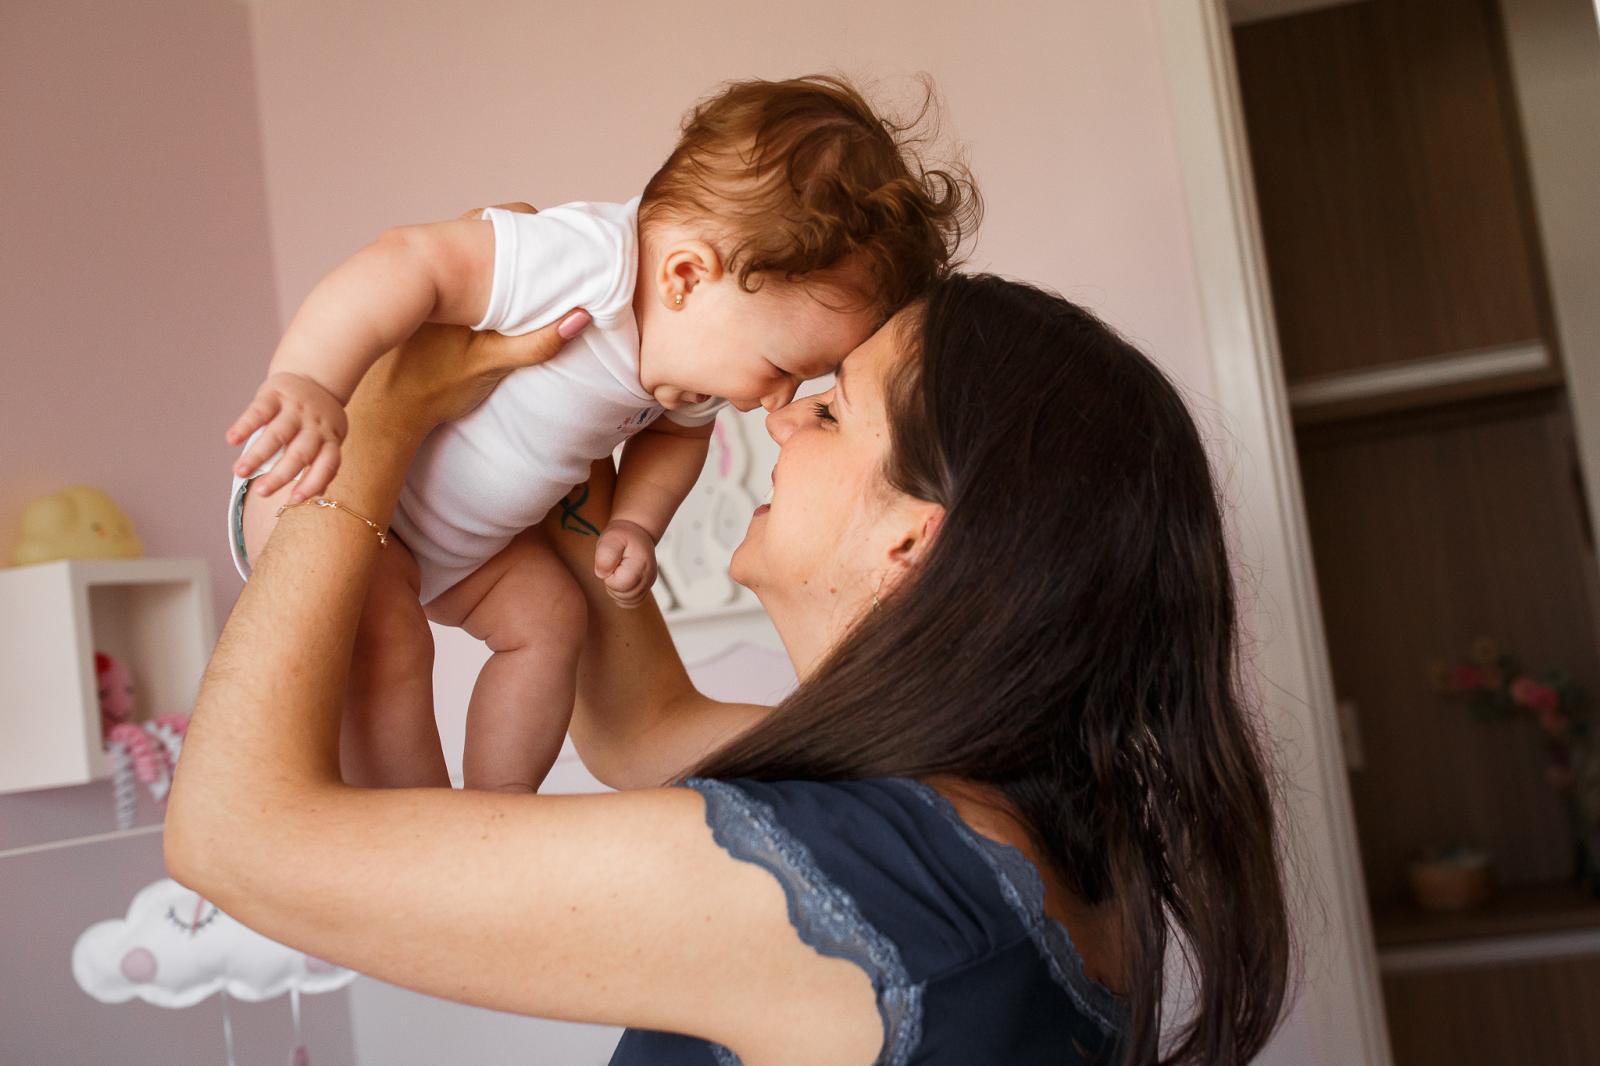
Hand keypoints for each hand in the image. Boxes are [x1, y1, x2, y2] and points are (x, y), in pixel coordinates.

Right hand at [229, 372, 348, 499]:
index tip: (295, 499)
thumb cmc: (317, 421)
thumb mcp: (328, 439)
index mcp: (331, 439)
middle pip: (300, 453)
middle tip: (261, 492)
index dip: (313, 482)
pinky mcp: (276, 394)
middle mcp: (315, 425)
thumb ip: (322, 464)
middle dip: (280, 475)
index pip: (328, 465)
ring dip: (257, 454)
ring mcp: (296, 409)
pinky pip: (259, 411)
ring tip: (240, 472)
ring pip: (277, 434)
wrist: (315, 376)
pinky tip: (232, 439)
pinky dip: (245, 425)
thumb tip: (316, 494)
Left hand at [593, 519, 657, 607]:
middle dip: (612, 584)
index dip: (609, 577)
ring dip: (616, 590)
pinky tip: (620, 581)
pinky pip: (632, 602)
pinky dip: (622, 595)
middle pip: (624, 596)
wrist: (635, 532)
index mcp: (641, 565)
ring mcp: (648, 584)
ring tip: (616, 572)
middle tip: (612, 567)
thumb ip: (605, 555)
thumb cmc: (622, 535)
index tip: (611, 564)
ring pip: (627, 601)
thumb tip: (602, 574)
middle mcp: (649, 577)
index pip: (620, 585)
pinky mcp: (645, 588)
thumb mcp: (610, 539)